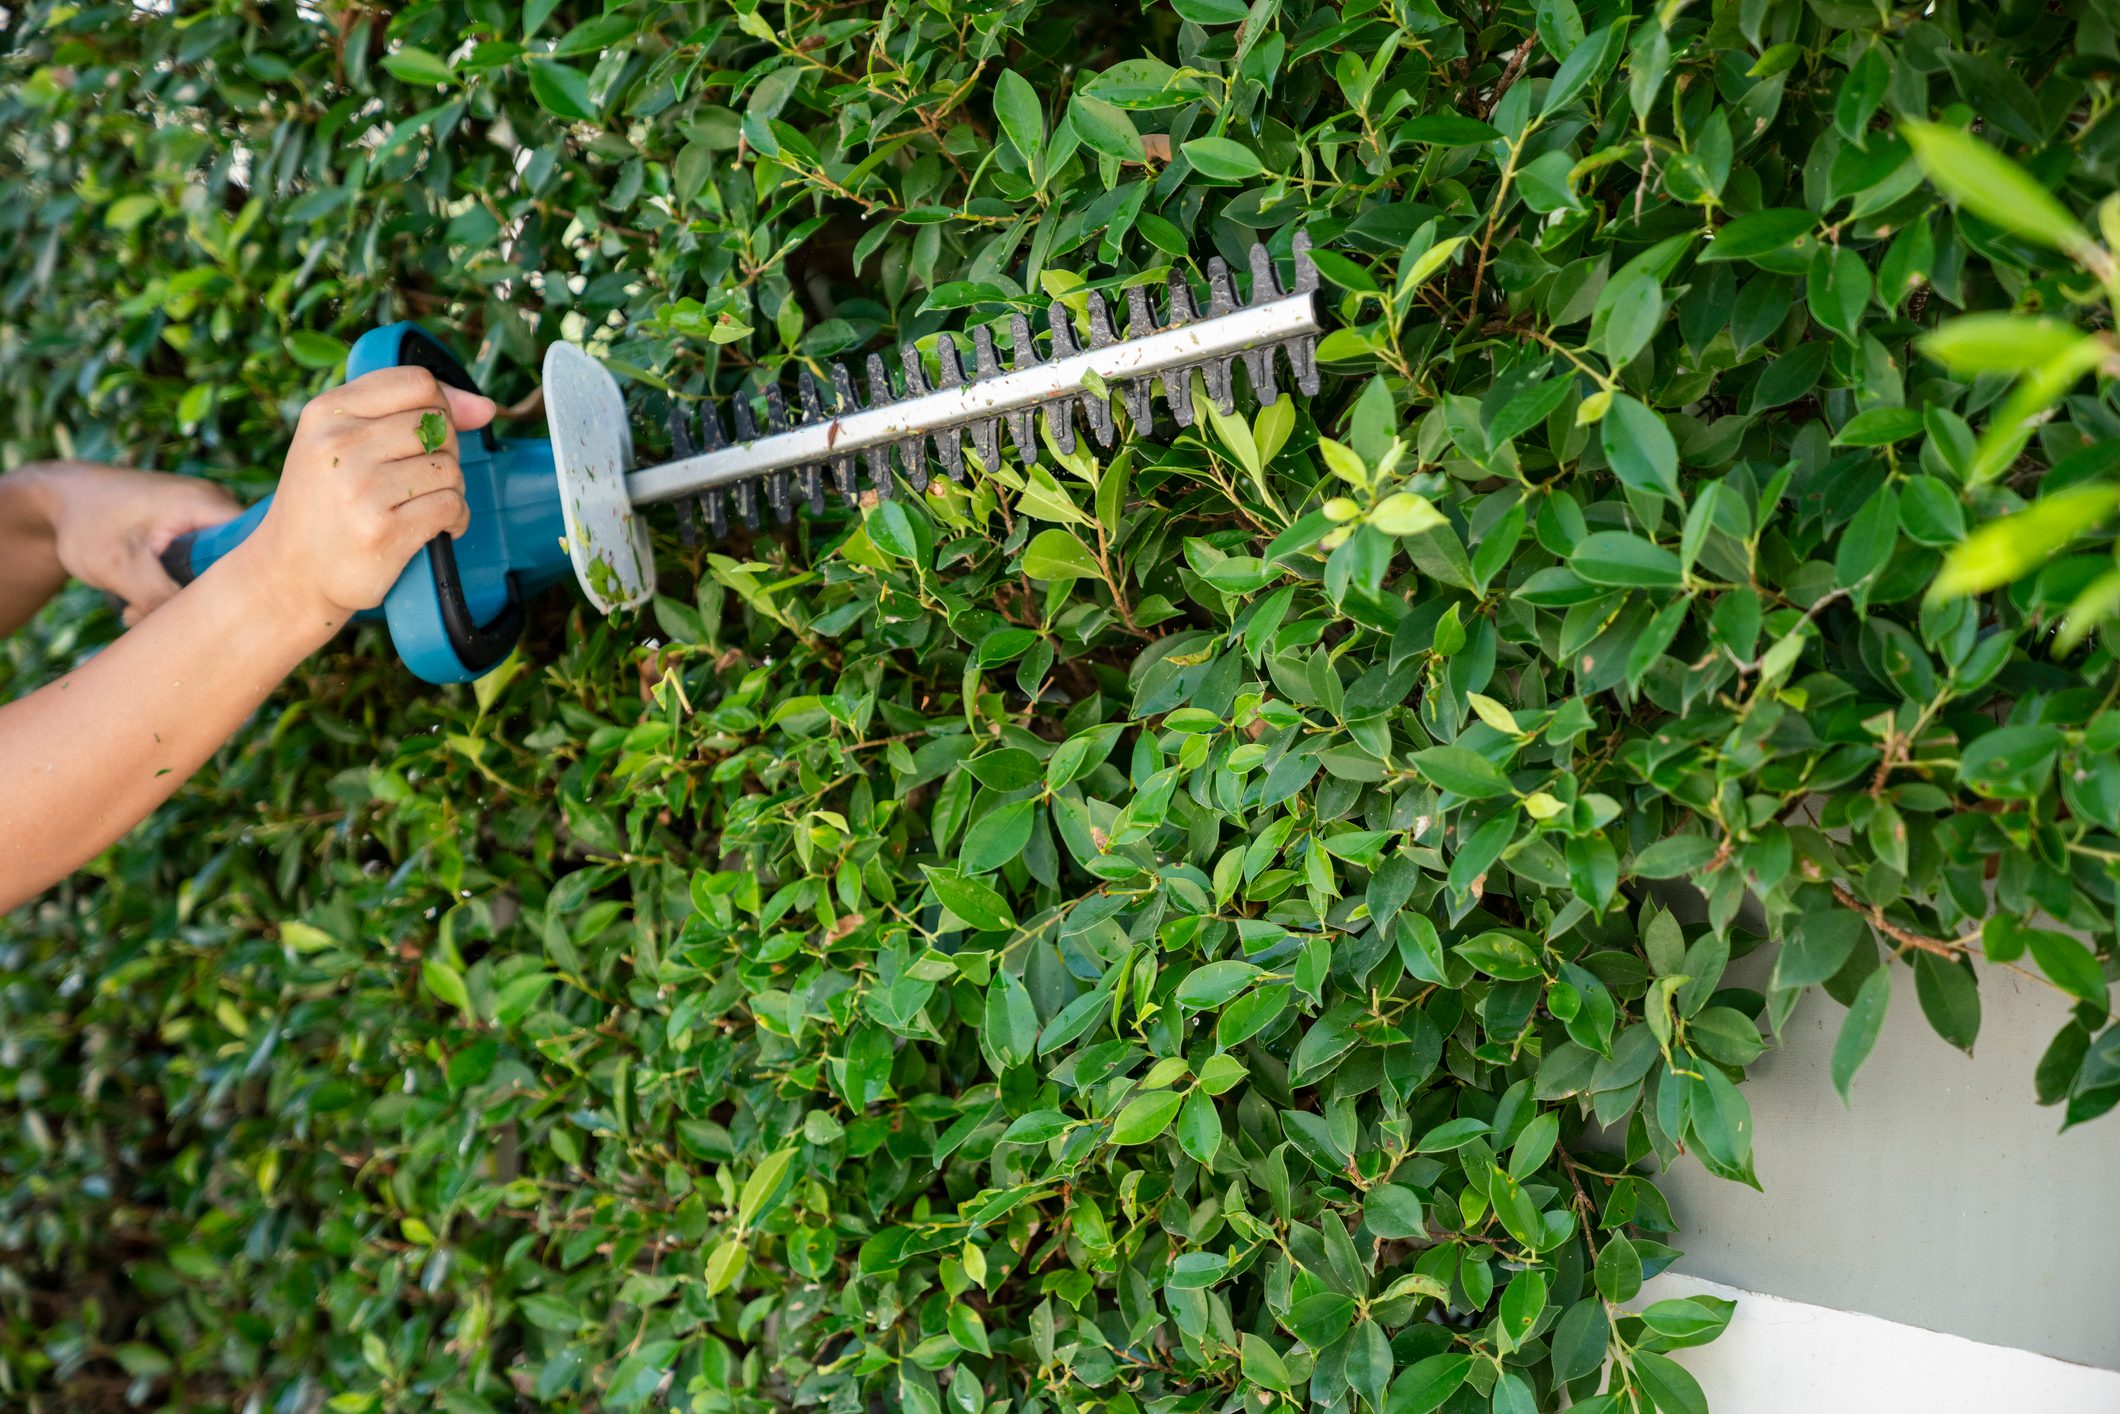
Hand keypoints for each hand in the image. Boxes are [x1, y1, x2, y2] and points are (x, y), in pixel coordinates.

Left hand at [25, 462, 242, 624]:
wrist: (60, 501)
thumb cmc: (88, 523)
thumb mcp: (121, 566)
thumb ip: (161, 598)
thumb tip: (198, 631)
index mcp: (209, 505)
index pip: (262, 548)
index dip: (253, 584)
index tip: (223, 613)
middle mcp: (217, 508)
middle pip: (240, 565)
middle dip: (207, 599)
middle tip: (163, 616)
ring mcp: (205, 520)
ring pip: (216, 572)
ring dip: (184, 598)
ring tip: (139, 610)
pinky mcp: (192, 533)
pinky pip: (201, 568)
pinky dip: (175, 589)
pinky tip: (142, 600)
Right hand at [241, 367, 494, 623]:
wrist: (290, 573)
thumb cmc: (325, 504)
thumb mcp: (340, 443)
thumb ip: (406, 412)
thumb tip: (485, 406)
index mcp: (328, 413)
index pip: (417, 382)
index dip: (442, 405)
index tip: (434, 432)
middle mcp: (341, 445)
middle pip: (439, 425)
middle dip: (445, 452)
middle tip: (420, 479)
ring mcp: (362, 487)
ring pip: (450, 467)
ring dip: (450, 489)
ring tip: (421, 504)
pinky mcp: (385, 529)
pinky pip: (453, 506)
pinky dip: (455, 519)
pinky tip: (434, 528)